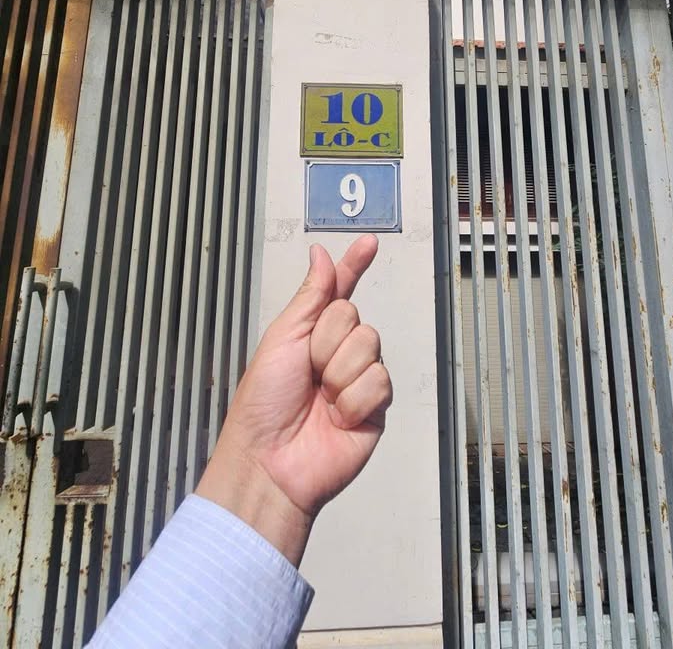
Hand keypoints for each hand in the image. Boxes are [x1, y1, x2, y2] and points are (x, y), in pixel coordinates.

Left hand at [197, 234, 392, 565]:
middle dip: (327, 341)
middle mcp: (337, 352)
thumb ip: (310, 296)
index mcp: (311, 333)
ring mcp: (357, 378)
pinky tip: (338, 417)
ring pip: (369, 345)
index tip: (368, 243)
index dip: (353, 266)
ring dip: (339, 373)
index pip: (338, 290)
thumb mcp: (282, 338)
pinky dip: (353, 400)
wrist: (271, 460)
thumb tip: (319, 254)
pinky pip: (378, 381)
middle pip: (354, 316)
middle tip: (308, 370)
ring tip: (321, 399)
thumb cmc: (263, 403)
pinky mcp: (374, 406)